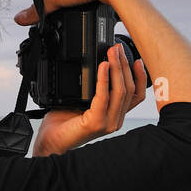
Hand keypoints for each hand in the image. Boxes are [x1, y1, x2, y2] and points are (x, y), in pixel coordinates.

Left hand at [32, 43, 147, 155]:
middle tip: (117, 48)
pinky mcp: (96, 123)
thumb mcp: (84, 101)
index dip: (140, 77)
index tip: (136, 59)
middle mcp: (115, 120)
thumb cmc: (64, 123)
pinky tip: (102, 66)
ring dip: (117, 68)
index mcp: (115, 115)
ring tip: (111, 53)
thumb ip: (96, 89)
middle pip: (129, 89)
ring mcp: (107, 123)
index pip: (136, 95)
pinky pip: (103, 96)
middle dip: (124, 65)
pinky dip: (103, 78)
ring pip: (120, 91)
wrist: (51, 141)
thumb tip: (102, 64)